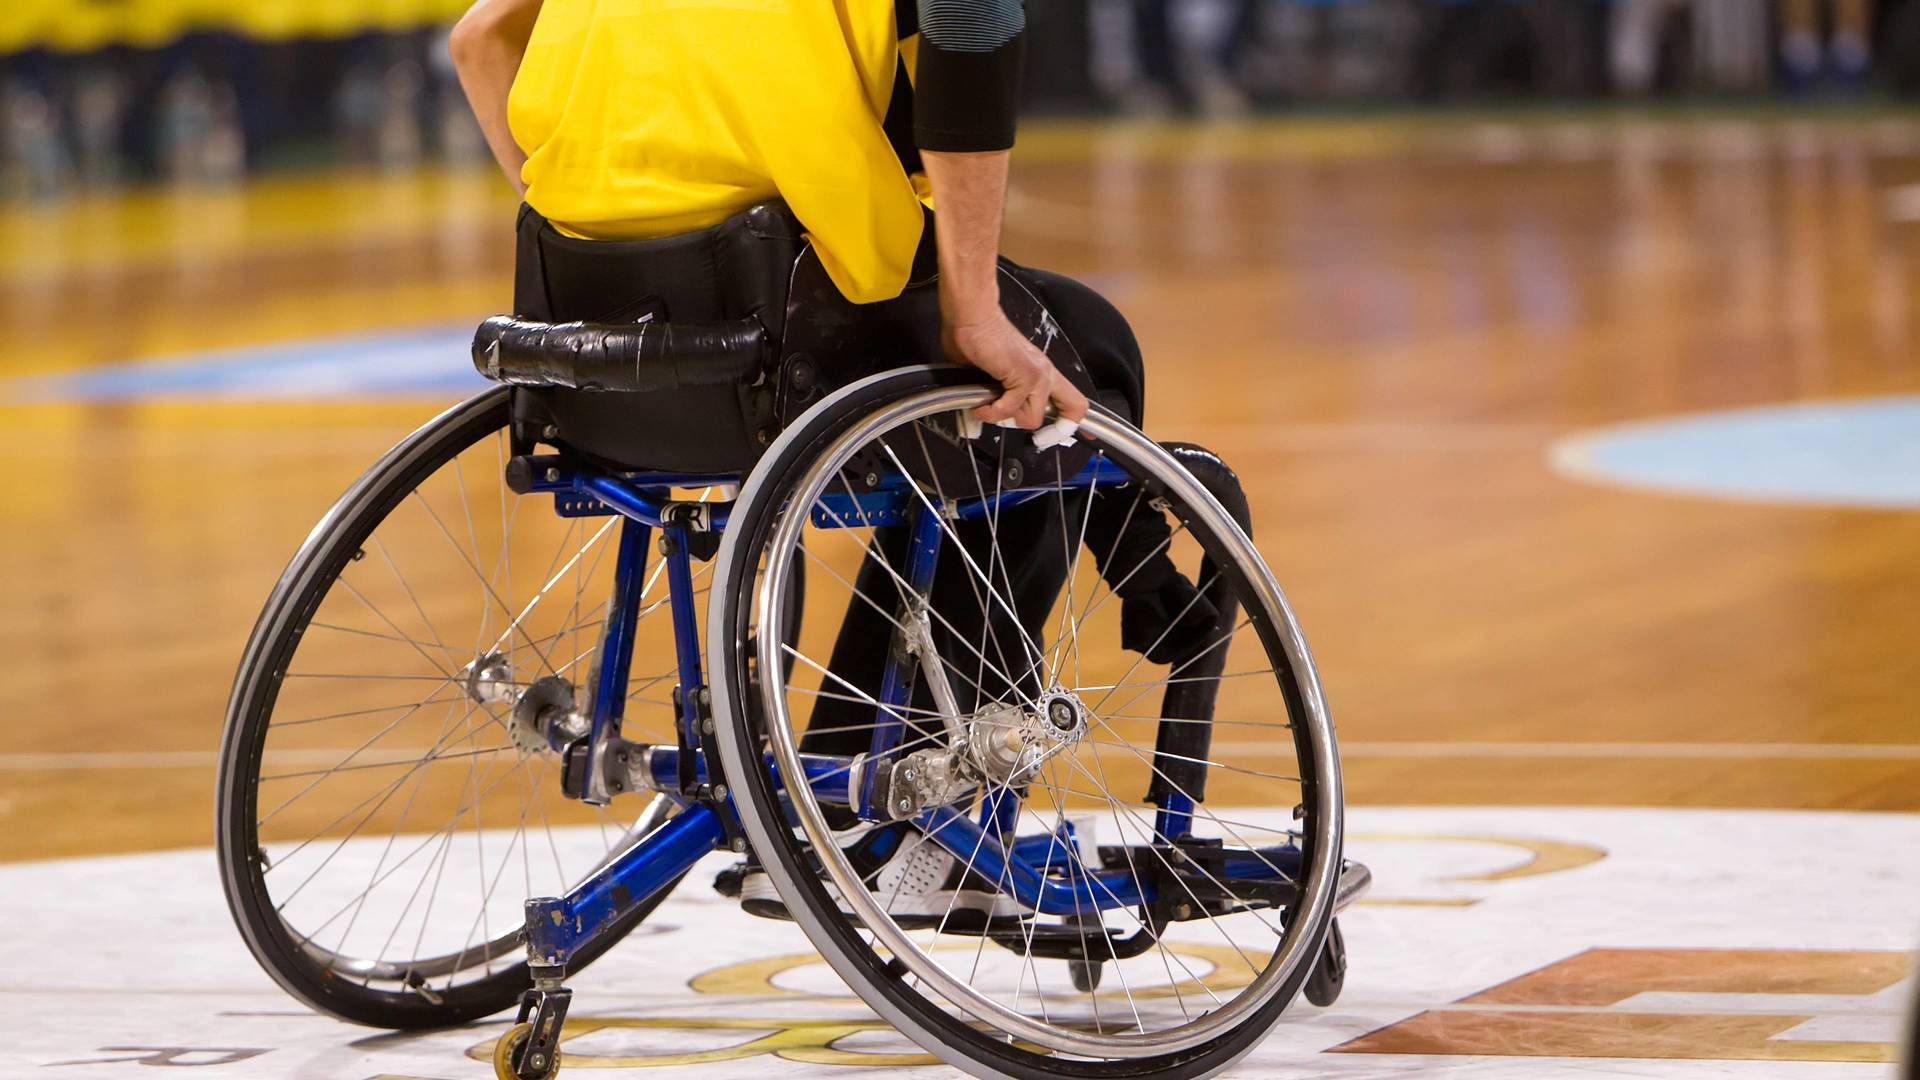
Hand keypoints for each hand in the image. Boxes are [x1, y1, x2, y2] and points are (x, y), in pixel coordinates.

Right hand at [941, 310, 1089, 428]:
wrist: (972, 316)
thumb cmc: (977, 337)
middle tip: (1027, 433)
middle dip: (1052, 431)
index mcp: (1041, 371)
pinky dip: (991, 412)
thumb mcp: (993, 373)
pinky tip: (980, 404)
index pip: (1073, 400)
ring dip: (1005, 418)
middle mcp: (1045, 374)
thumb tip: (984, 410)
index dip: (1075, 422)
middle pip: (1075, 409)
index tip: (1083, 438)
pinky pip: (1010, 410)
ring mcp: (1038, 375)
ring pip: (1032, 419)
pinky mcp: (1024, 376)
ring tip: (986, 406)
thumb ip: (996, 394)